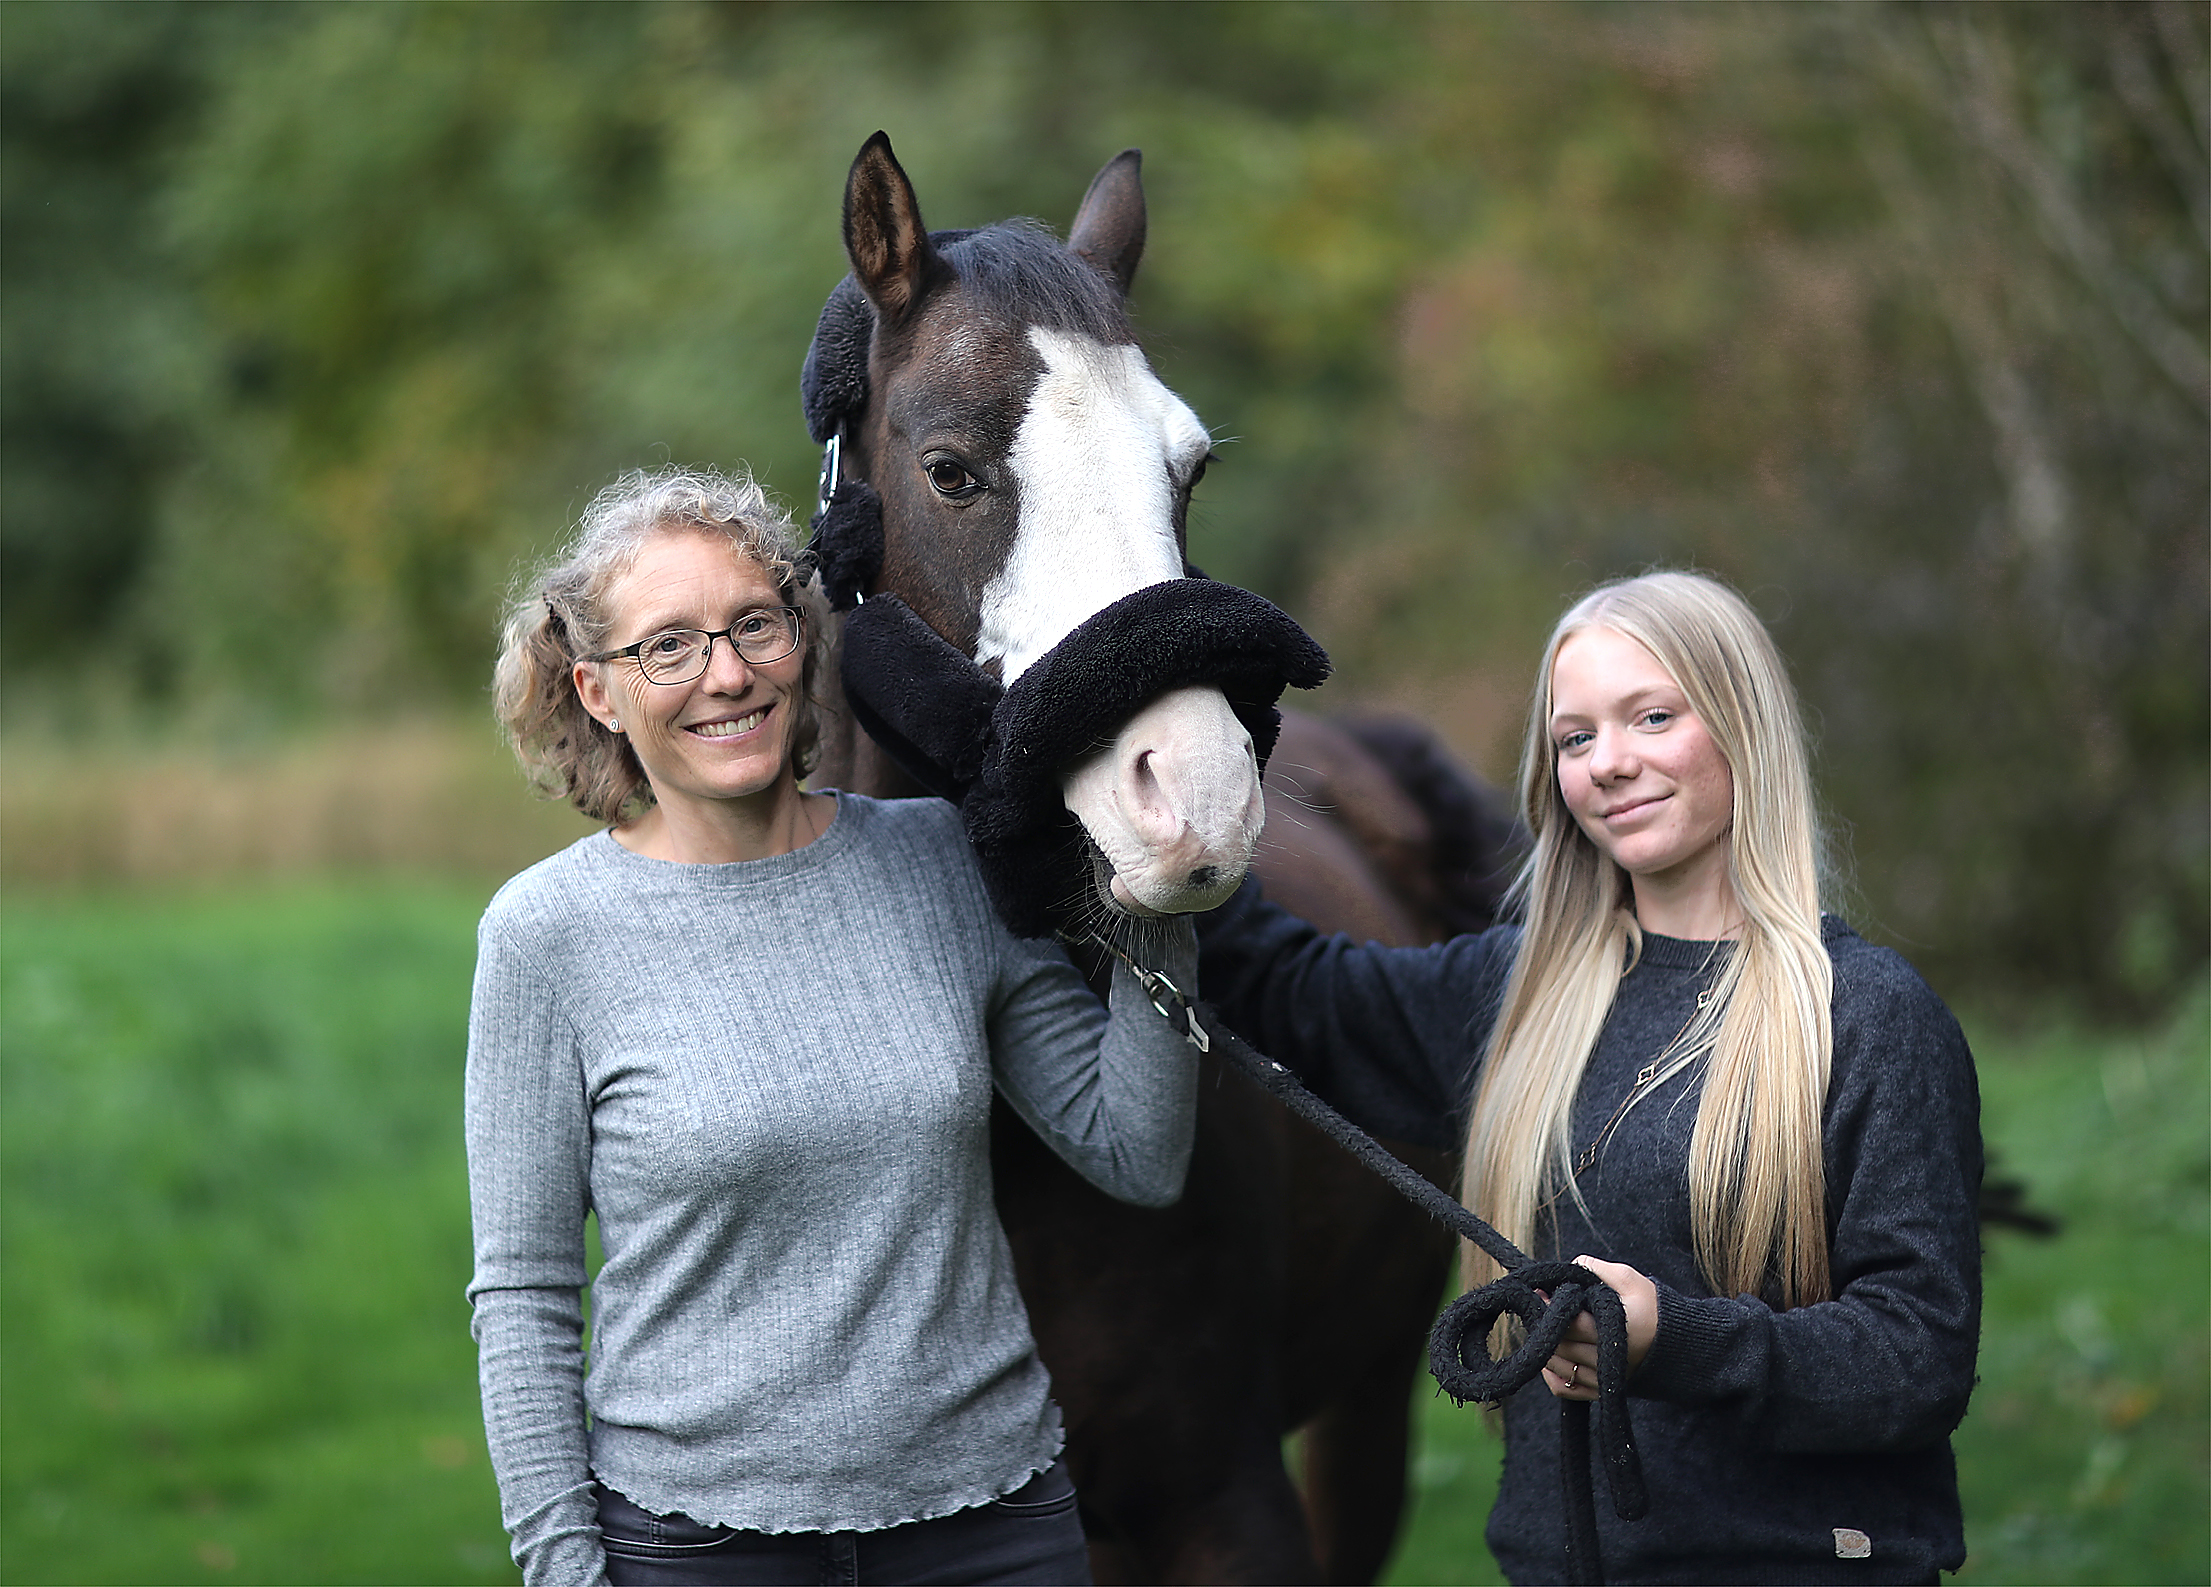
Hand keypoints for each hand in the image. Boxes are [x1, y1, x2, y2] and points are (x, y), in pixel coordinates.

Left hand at [1542, 1254, 1658, 1401]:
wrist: (1681, 1347)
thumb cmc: (1655, 1309)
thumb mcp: (1631, 1280)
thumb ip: (1599, 1270)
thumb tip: (1571, 1266)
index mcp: (1616, 1331)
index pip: (1571, 1323)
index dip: (1550, 1307)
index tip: (1540, 1292)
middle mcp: (1608, 1360)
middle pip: (1561, 1345)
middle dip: (1543, 1324)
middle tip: (1536, 1306)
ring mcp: (1604, 1379)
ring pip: (1559, 1367)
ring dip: (1543, 1347)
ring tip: (1541, 1326)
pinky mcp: (1602, 1390)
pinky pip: (1566, 1389)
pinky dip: (1551, 1375)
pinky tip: (1548, 1356)